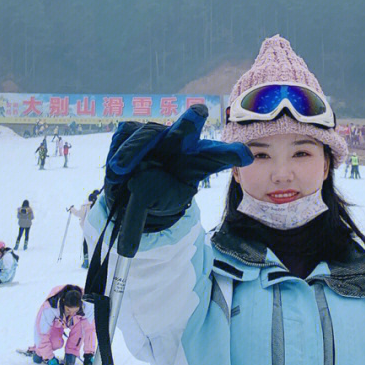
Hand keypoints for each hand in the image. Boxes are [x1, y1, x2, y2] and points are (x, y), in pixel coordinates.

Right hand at [103, 104, 251, 230]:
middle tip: (197, 113)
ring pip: (150, 133)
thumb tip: (125, 251)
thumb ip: (138, 223)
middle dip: (191, 121)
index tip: (246, 156)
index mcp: (195, 161)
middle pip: (188, 128)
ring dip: (135, 149)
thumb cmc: (154, 193)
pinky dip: (121, 149)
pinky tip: (117, 167)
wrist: (131, 184)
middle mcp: (178, 143)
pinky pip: (127, 133)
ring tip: (122, 171)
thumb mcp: (150, 209)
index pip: (216, 155)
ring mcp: (156, 135)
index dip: (230, 154)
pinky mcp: (132, 131)